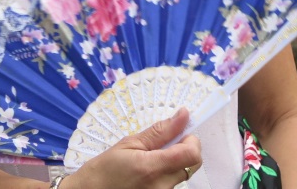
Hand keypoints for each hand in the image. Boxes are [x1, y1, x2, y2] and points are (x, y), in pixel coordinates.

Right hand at [67, 108, 202, 188]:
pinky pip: (174, 182)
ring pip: (183, 172)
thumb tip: (183, 115)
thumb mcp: (129, 143)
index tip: (179, 132)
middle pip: (191, 164)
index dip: (191, 140)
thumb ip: (159, 132)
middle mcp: (163, 185)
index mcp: (153, 167)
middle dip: (183, 149)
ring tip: (149, 158)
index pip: (191, 154)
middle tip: (162, 143)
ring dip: (174, 161)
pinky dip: (166, 171)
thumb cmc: (105, 167)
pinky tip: (147, 170)